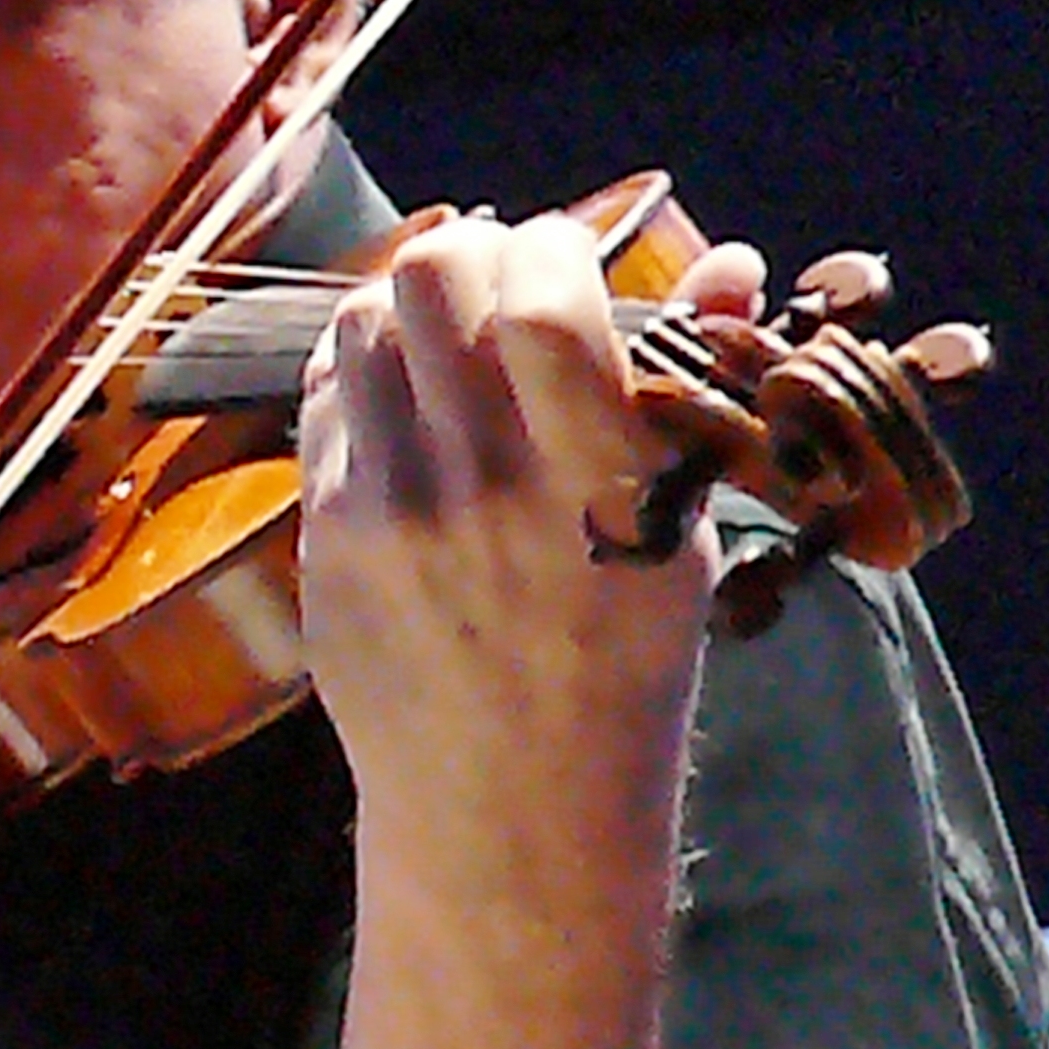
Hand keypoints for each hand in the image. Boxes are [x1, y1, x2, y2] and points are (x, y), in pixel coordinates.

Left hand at [296, 212, 715, 859]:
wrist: (508, 804)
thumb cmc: (620, 666)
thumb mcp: (685, 535)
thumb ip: (689, 391)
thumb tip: (724, 256)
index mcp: (596, 481)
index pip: (545, 298)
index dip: (551, 245)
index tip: (562, 258)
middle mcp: (484, 482)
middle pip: (432, 277)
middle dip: (469, 251)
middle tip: (494, 281)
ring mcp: (389, 505)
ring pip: (362, 322)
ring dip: (407, 307)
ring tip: (445, 340)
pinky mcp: (324, 531)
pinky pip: (326, 399)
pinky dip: (362, 374)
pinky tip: (401, 405)